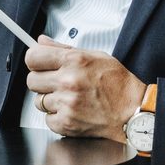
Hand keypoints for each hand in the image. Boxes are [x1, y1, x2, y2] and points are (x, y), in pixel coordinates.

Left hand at [25, 36, 146, 142]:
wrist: (133, 111)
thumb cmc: (118, 84)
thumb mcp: (95, 56)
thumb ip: (64, 48)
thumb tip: (41, 42)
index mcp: (74, 61)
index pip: (33, 57)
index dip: (34, 60)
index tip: (38, 64)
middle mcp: (68, 82)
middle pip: (31, 80)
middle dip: (42, 81)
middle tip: (56, 83)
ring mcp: (66, 103)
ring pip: (38, 101)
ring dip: (50, 100)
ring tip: (69, 98)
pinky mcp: (67, 123)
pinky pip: (47, 119)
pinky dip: (57, 117)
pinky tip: (72, 111)